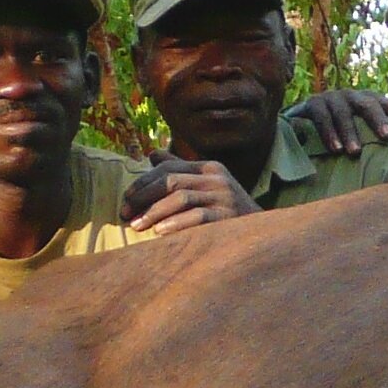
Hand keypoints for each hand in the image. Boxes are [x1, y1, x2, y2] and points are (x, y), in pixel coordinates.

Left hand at [122, 154, 262, 232]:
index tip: (125, 201)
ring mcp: (224, 197)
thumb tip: (152, 154)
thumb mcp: (206, 185)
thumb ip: (180, 170)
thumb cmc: (226, 209)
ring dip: (154, 213)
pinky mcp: (229, 217)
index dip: (142, 183)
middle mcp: (217, 178)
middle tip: (126, 215)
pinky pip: (198, 217)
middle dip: (143, 198)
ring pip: (181, 198)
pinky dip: (176, 224)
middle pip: (171, 181)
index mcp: (209, 168)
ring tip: (138, 226)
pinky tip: (160, 233)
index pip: (167, 168)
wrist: (261, 232)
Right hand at [288, 88, 387, 154]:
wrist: (305, 123)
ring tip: (354, 152)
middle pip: (368, 104)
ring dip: (349, 131)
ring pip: (343, 111)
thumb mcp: (368, 130)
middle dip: (378, 119)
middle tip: (387, 137)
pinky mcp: (312, 103)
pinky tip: (335, 148)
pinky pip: (321, 116)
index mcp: (372, 101)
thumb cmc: (346, 130)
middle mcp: (354, 96)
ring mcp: (333, 98)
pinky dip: (328, 132)